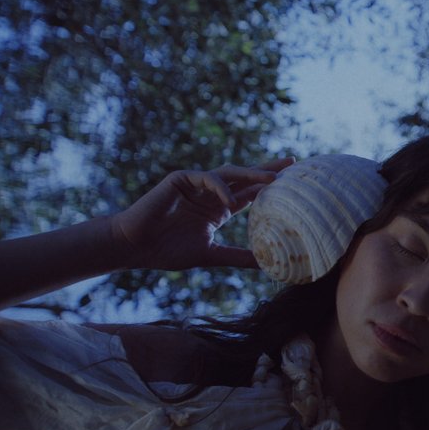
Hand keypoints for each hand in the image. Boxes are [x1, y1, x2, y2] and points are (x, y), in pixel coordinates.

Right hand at [110, 159, 292, 270]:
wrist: (134, 247)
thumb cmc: (167, 251)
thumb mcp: (211, 255)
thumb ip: (238, 257)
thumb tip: (267, 265)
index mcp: (218, 209)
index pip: (250, 194)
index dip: (269, 188)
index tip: (294, 185)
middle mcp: (211, 194)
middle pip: (245, 178)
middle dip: (268, 170)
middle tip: (293, 163)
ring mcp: (196, 185)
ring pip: (230, 173)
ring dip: (252, 173)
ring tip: (274, 177)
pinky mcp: (180, 179)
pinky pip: (206, 178)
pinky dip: (220, 186)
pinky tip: (230, 199)